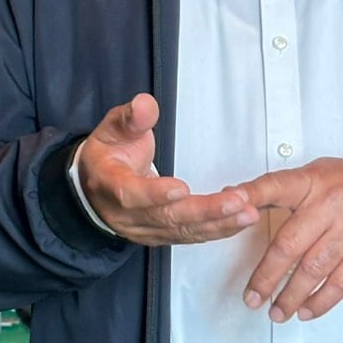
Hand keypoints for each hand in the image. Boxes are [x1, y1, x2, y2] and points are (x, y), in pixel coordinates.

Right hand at [78, 93, 259, 246]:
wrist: (95, 185)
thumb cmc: (108, 154)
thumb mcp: (112, 128)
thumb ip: (131, 118)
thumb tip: (145, 105)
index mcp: (110, 185)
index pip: (131, 194)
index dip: (155, 194)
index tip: (181, 189)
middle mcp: (127, 215)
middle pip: (166, 217)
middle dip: (204, 211)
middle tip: (236, 202)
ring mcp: (145, 229)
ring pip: (182, 231)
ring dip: (218, 223)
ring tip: (247, 213)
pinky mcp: (161, 235)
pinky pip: (190, 236)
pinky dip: (217, 230)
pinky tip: (238, 221)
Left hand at [233, 155, 342, 321]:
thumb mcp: (321, 173)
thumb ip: (283, 188)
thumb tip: (237, 198)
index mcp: (313, 181)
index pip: (275, 185)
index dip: (250, 196)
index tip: (226, 205)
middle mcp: (330, 204)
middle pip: (289, 244)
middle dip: (266, 276)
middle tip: (252, 297)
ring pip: (313, 269)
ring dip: (291, 296)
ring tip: (276, 312)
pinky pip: (341, 282)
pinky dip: (321, 301)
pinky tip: (306, 310)